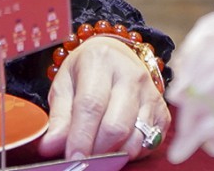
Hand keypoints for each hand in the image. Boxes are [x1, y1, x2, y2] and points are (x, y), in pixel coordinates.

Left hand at [38, 36, 168, 161]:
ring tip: (99, 149)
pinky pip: (150, 141)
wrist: (115, 54)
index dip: (81, 137)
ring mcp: (151, 91)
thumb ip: (59, 117)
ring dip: (115, 153)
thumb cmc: (85, 71)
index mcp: (100, 61)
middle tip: (84, 157)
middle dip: (98, 150)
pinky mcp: (163, 109)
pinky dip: (133, 151)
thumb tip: (50, 146)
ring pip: (136, 137)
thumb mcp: (64, 85)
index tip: (73, 158)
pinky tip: (119, 144)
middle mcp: (130, 74)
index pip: (91, 105)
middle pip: (116, 126)